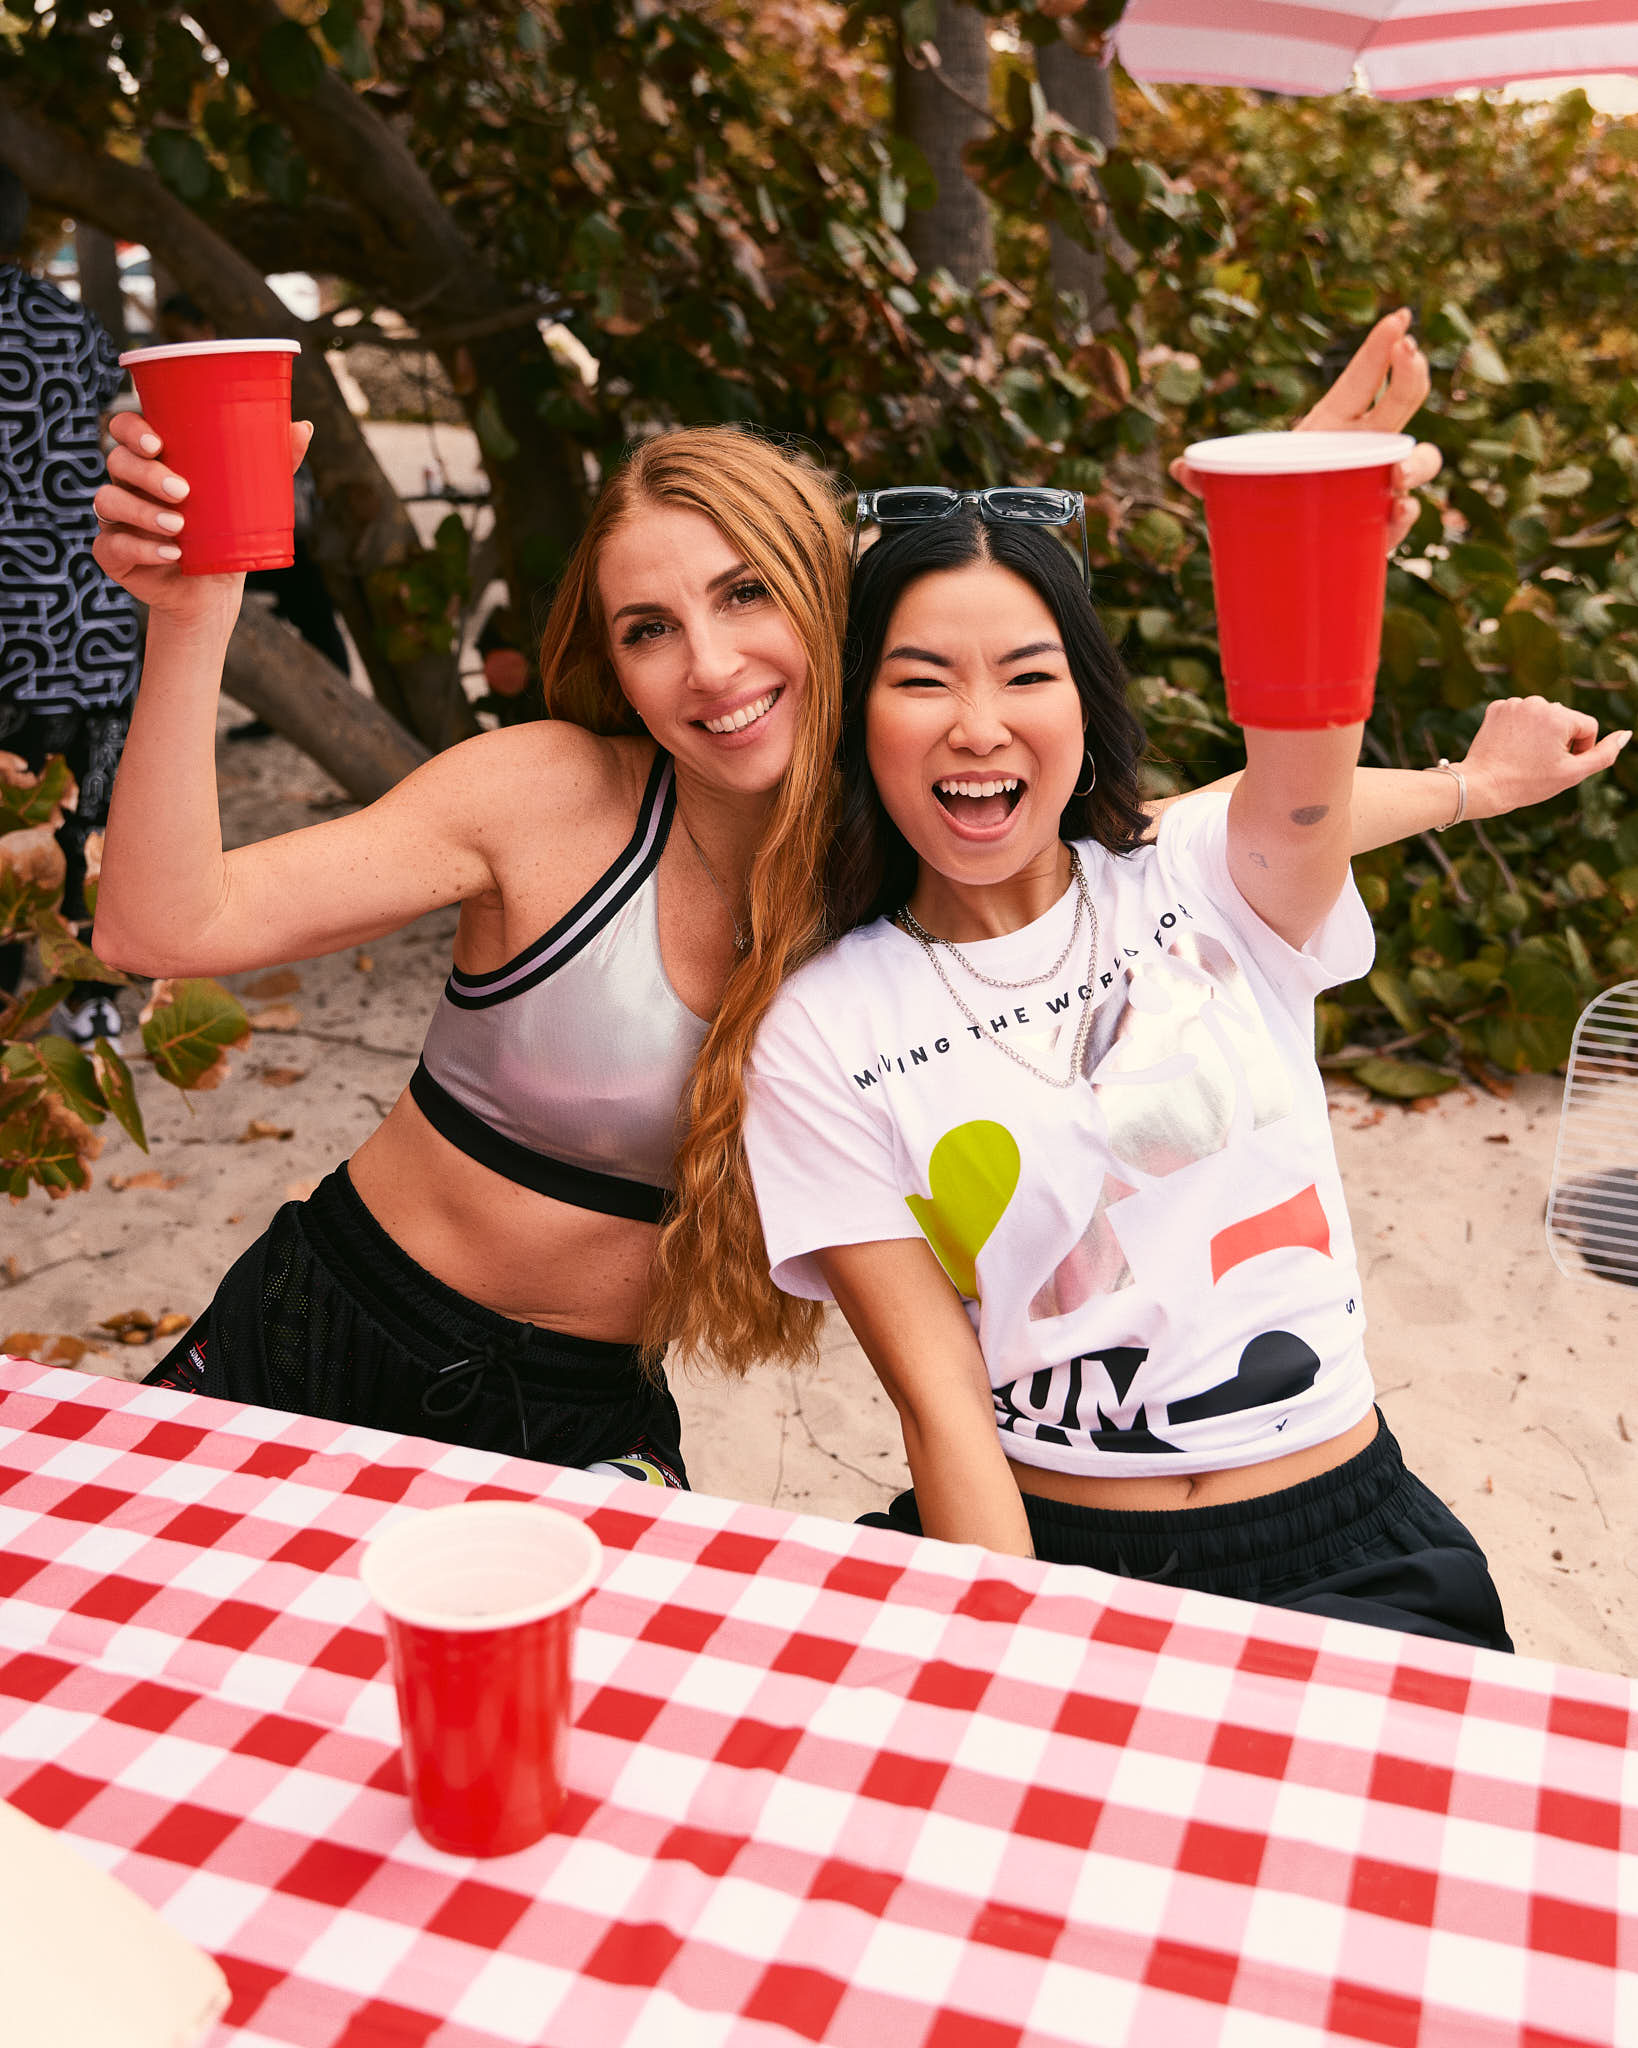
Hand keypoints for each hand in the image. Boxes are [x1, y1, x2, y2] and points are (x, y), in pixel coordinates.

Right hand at [92, 413, 315, 621]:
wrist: (214, 592)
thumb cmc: (228, 534)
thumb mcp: (253, 499)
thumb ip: (274, 462)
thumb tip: (303, 427)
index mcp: (153, 459)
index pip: (125, 428)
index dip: (131, 429)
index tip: (157, 442)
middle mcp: (128, 483)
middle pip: (118, 461)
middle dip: (147, 473)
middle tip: (183, 491)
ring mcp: (116, 518)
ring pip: (108, 500)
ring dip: (143, 512)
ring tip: (178, 527)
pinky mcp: (112, 553)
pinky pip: (112, 545)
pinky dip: (142, 549)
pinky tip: (171, 554)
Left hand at [1171, 308, 1440, 550]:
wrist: (1286, 544)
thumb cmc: (1270, 497)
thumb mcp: (1238, 481)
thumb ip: (1209, 476)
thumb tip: (1179, 466)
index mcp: (1334, 422)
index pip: (1366, 374)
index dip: (1384, 344)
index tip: (1399, 316)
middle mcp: (1365, 445)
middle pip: (1405, 402)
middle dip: (1412, 375)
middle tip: (1408, 354)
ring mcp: (1379, 481)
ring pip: (1421, 459)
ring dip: (1416, 460)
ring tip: (1398, 466)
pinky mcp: (1380, 523)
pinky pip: (1404, 516)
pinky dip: (1404, 514)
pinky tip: (1396, 509)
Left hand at [1459, 696, 1631, 820]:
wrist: (1482, 786)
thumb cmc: (1528, 783)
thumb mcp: (1573, 773)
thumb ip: (1604, 754)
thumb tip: (1626, 734)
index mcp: (1560, 715)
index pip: (1587, 727)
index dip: (1579, 749)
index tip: (1560, 765)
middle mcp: (1538, 702)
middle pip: (1564, 721)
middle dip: (1558, 740)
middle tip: (1538, 763)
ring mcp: (1514, 703)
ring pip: (1542, 718)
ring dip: (1539, 734)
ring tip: (1523, 755)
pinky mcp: (1497, 708)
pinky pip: (1520, 716)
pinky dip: (1519, 729)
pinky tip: (1510, 746)